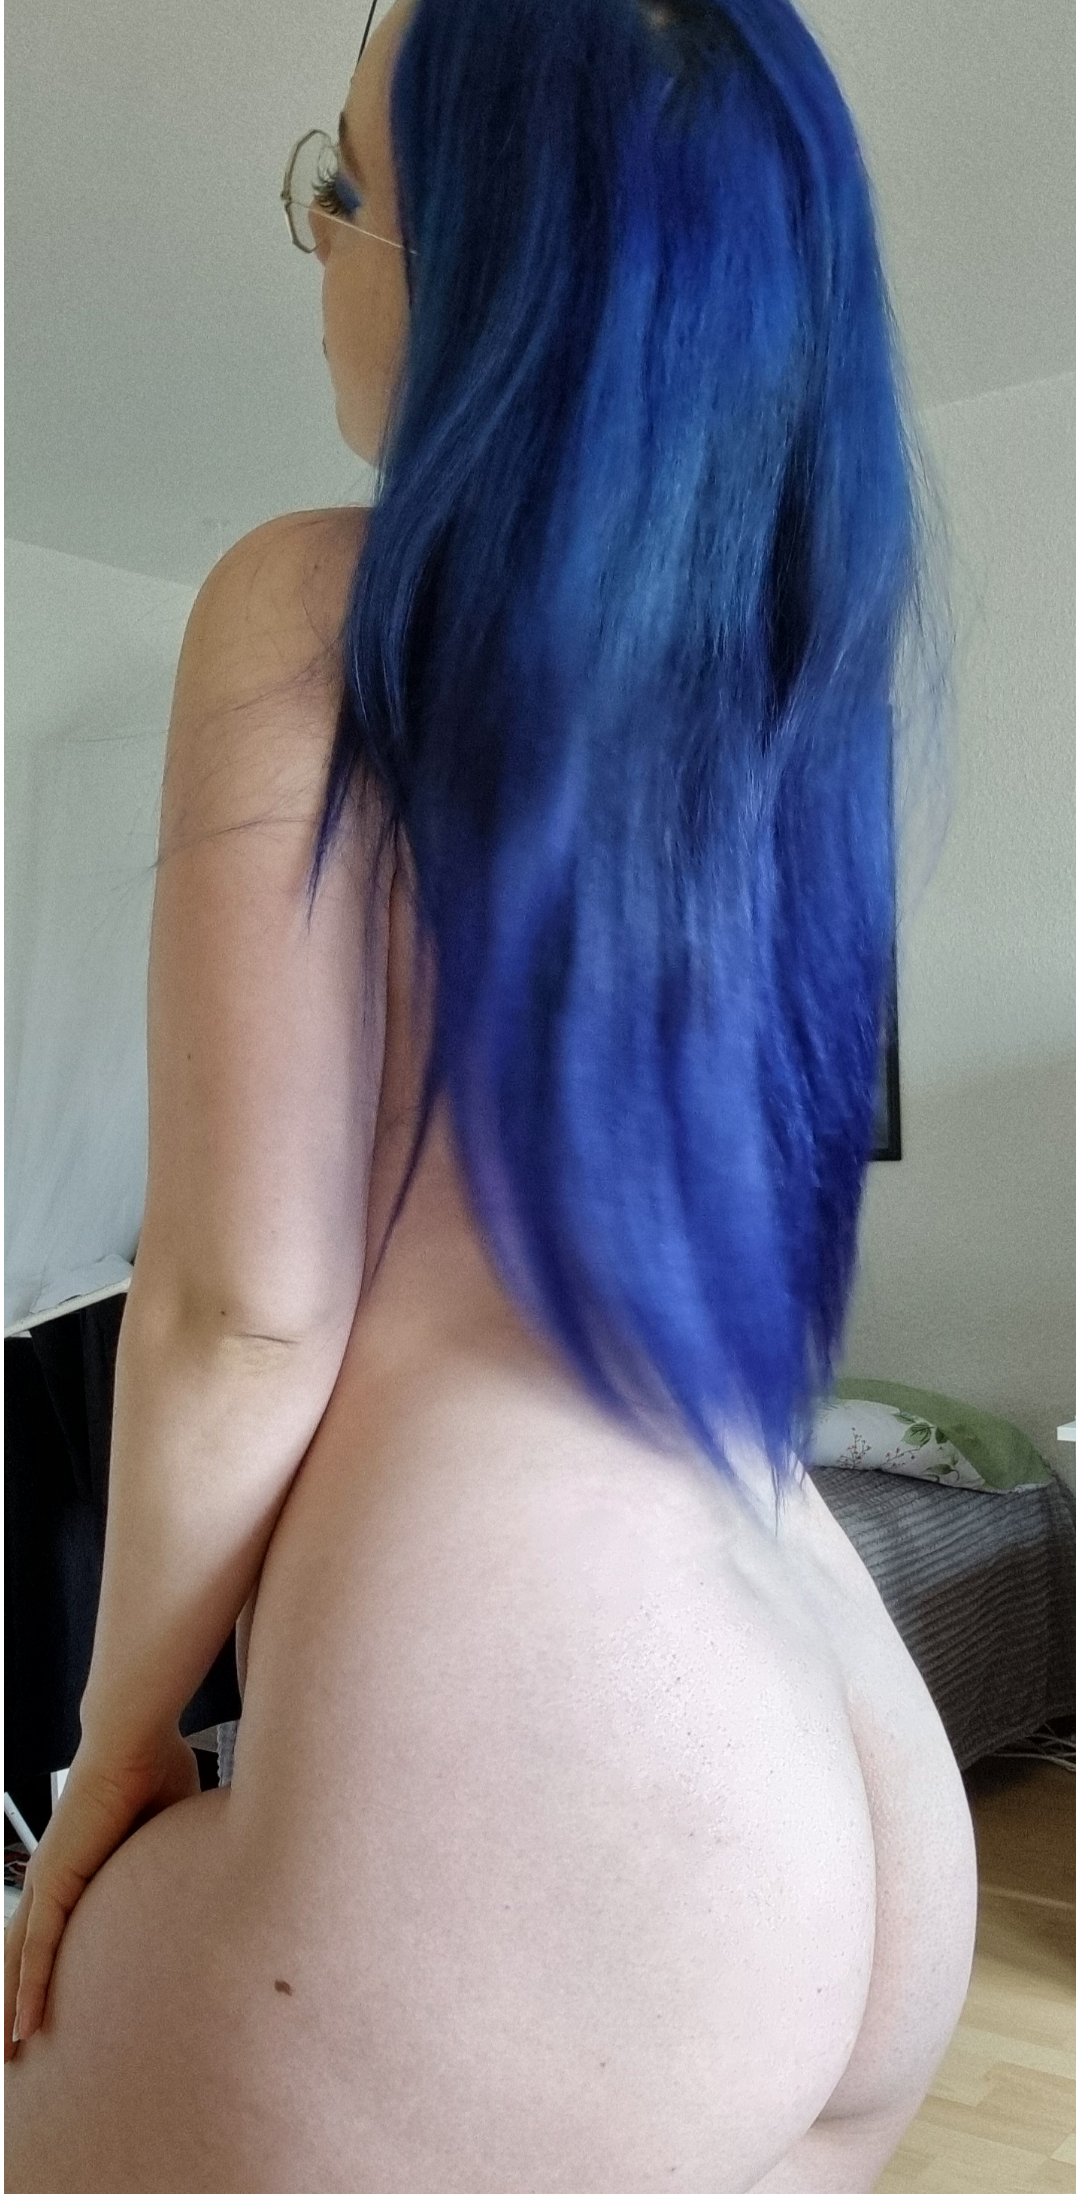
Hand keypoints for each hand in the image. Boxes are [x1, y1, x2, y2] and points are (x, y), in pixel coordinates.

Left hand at [4, 1725, 200, 2060]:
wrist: (136, 1736)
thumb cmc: (157, 1766)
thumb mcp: (171, 1828)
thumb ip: (181, 1854)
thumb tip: (221, 1866)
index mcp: (81, 1867)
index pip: (54, 1934)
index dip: (44, 1976)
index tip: (45, 2015)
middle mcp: (56, 1878)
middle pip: (24, 1957)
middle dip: (13, 2006)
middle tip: (12, 2056)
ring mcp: (51, 1878)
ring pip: (20, 1961)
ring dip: (9, 2010)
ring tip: (7, 2057)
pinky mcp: (56, 1879)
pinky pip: (38, 1947)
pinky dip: (27, 1988)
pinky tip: (22, 2025)